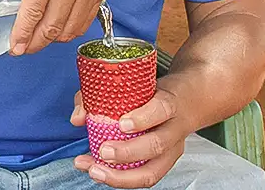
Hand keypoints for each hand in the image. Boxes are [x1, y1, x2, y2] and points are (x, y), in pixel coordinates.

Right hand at [0, 0, 111, 54]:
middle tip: (29, 47)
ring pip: (50, 25)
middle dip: (46, 43)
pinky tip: (15, 42)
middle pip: (66, 28)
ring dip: (33, 42)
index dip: (62, 35)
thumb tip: (62, 12)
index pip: (83, 22)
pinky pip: (33, 13)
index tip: (47, 39)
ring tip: (19, 48)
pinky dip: (22, 32)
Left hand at [70, 87, 191, 187]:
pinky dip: (119, 179)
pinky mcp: (163, 165)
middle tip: (103, 151)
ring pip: (152, 171)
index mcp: (169, 103)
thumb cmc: (155, 93)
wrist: (186, 102)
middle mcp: (174, 129)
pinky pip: (143, 178)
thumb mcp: (136, 85)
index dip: (142, 118)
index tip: (121, 123)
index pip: (162, 109)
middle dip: (128, 152)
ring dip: (120, 176)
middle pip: (157, 145)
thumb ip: (101, 94)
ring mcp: (171, 151)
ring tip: (95, 170)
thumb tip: (79, 117)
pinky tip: (98, 172)